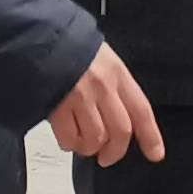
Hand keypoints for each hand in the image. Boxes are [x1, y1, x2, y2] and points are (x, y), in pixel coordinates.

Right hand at [51, 39, 166, 164]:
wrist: (36, 36)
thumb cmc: (68, 45)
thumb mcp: (101, 58)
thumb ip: (113, 85)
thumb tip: (120, 115)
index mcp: (117, 73)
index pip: (142, 111)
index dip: (151, 137)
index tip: (155, 154)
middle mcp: (102, 86)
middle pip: (120, 132)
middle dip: (115, 152)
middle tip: (107, 157)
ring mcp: (80, 97)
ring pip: (95, 139)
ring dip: (89, 148)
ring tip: (82, 144)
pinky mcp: (57, 107)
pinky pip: (69, 137)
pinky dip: (70, 143)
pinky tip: (67, 138)